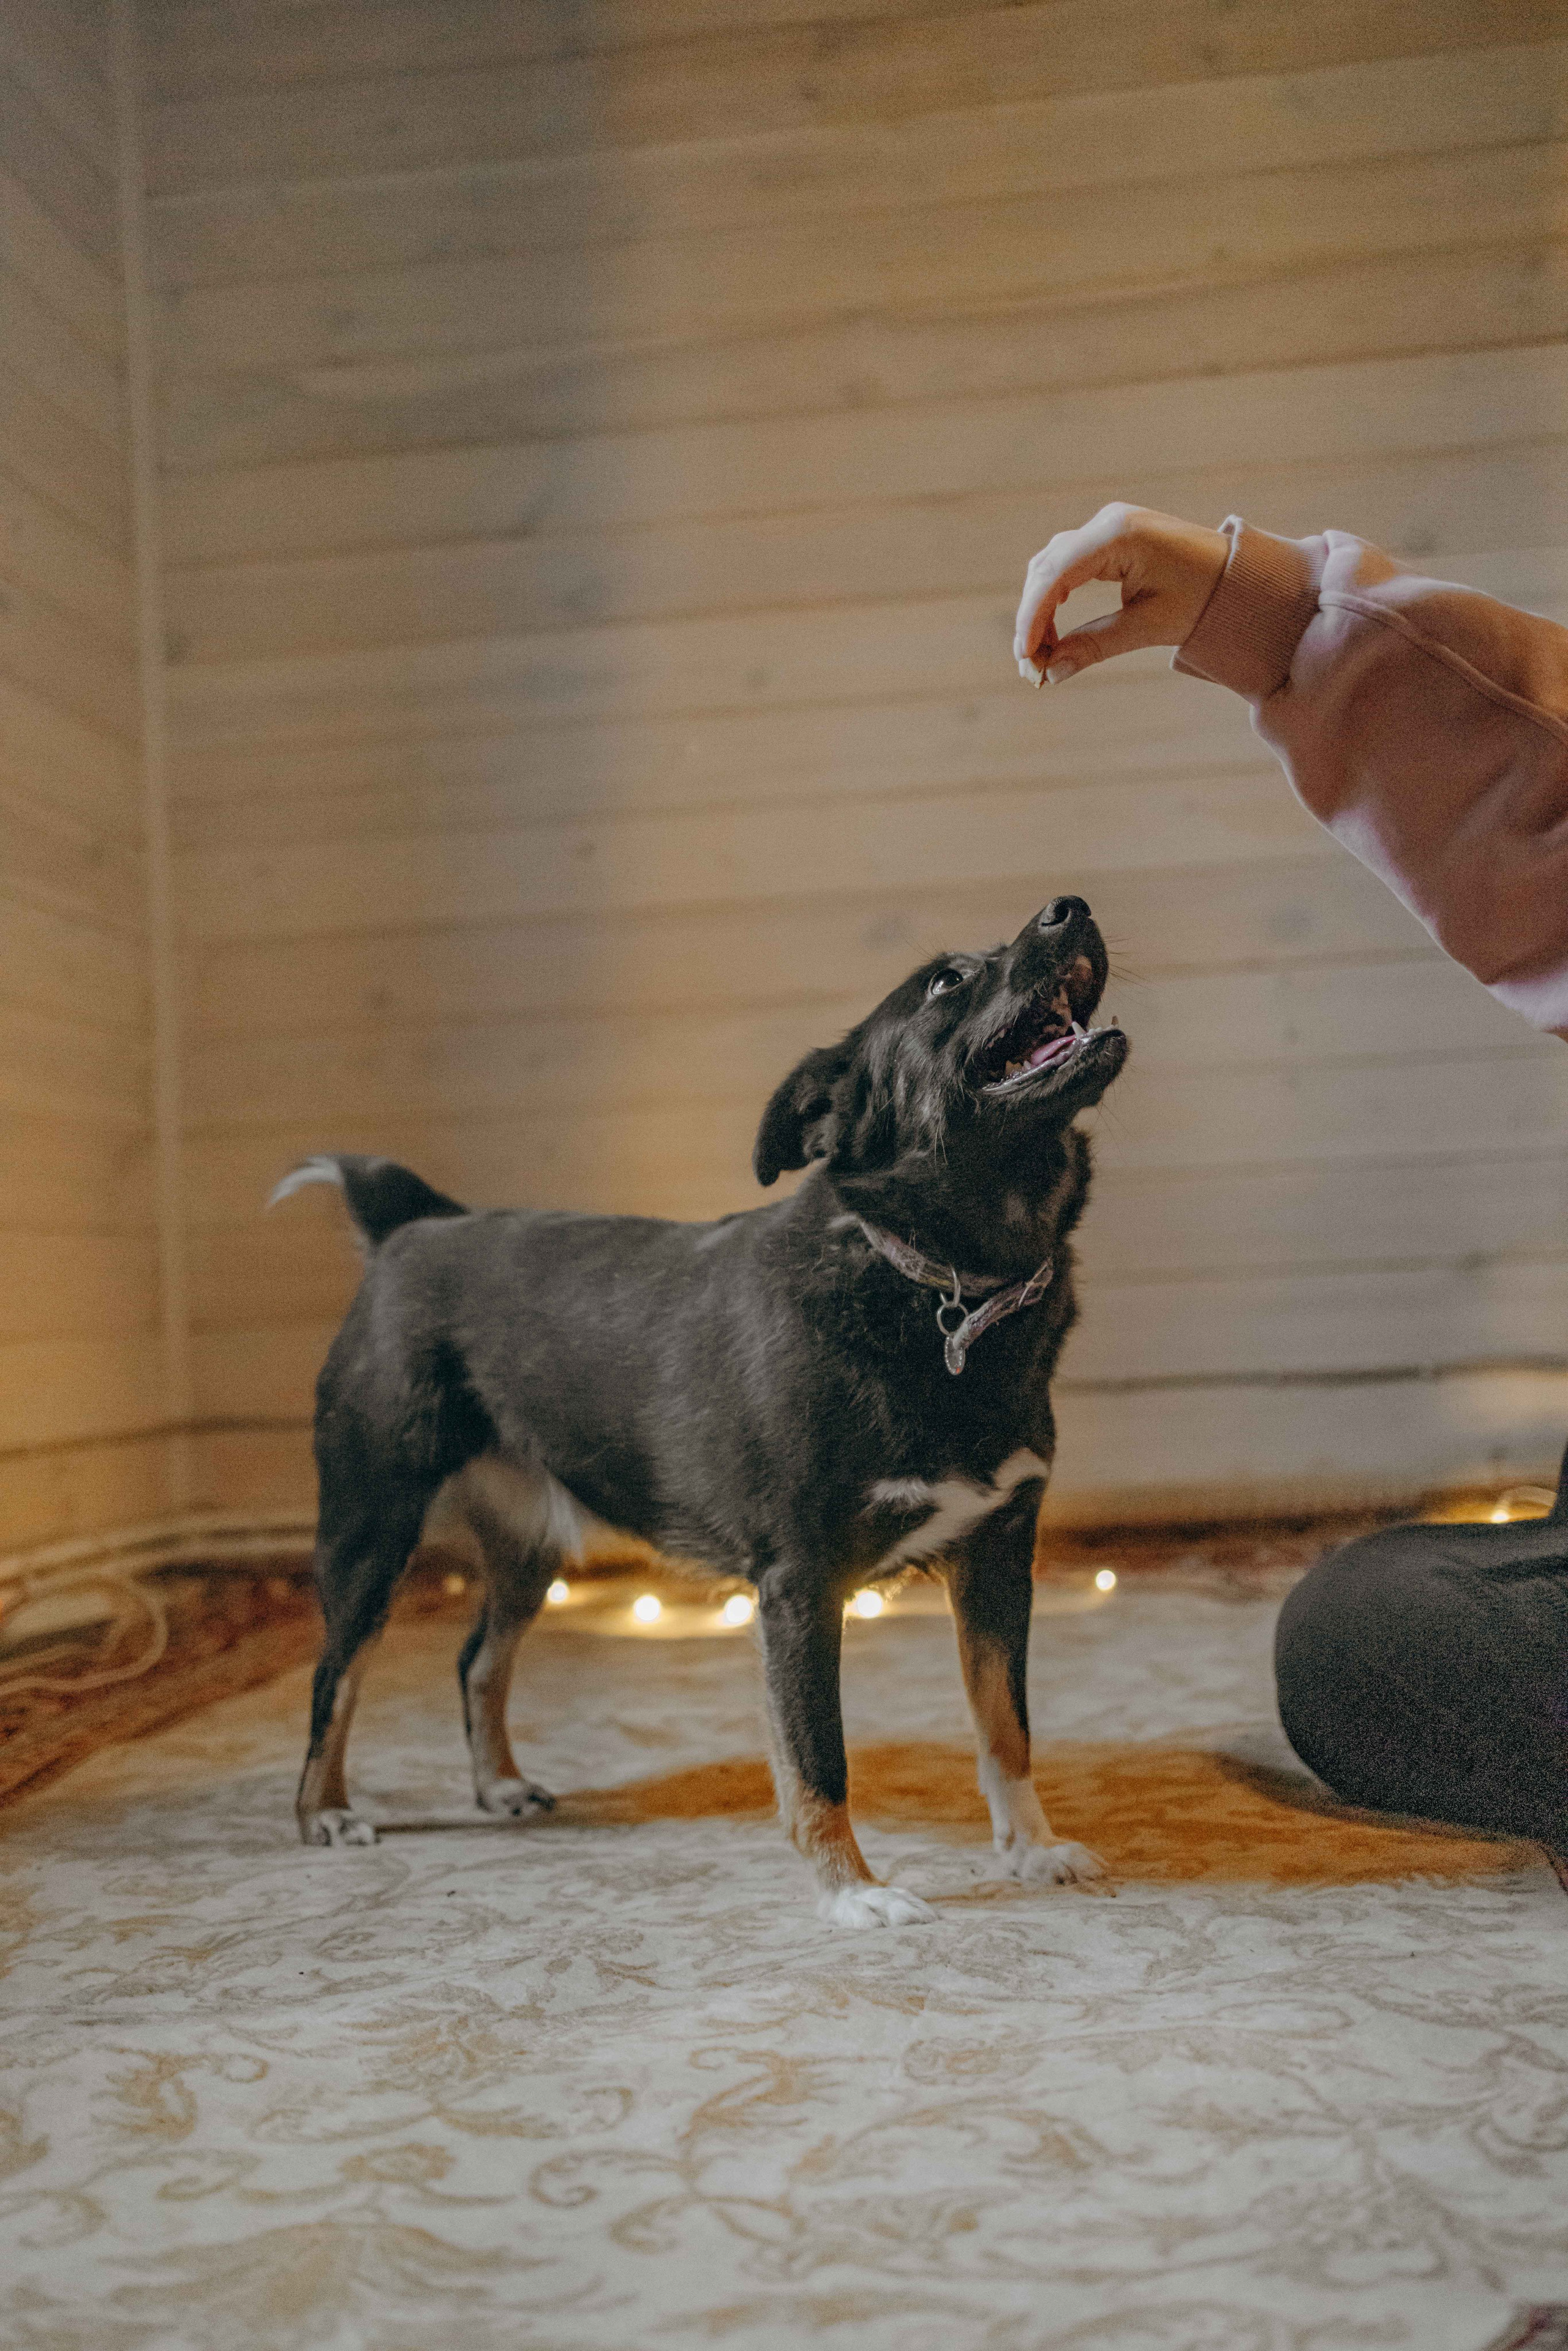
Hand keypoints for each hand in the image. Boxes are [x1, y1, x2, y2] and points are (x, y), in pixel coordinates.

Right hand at [1013, 503, 1228, 684]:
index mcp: (1119, 535)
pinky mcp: (1109, 539)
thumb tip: (1052, 673)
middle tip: (1032, 668)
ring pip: (1050, 568)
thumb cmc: (1205, 596)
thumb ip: (1097, 645)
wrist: (1238, 574)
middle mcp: (1107, 523)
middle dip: (1032, 619)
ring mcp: (1106, 527)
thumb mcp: (1151, 626)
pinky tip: (1055, 633)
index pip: (1055, 573)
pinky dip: (1054, 600)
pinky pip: (1067, 567)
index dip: (1032, 617)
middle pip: (1046, 569)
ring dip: (1040, 612)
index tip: (1026, 657)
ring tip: (1042, 657)